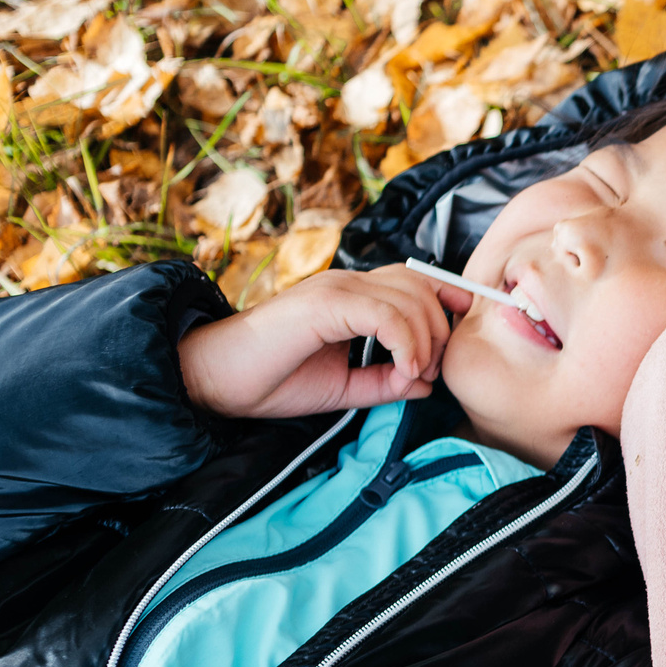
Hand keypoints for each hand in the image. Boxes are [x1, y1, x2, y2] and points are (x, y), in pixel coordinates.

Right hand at [178, 264, 469, 419]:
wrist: (214, 381)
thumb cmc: (272, 382)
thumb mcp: (345, 386)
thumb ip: (386, 381)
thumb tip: (428, 383)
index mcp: (353, 296)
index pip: (417, 280)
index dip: (447, 304)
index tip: (451, 347)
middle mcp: (347, 283)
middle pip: (423, 284)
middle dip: (441, 330)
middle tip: (428, 372)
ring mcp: (334, 289)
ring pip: (411, 296)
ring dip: (426, 340)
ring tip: (415, 374)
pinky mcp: (324, 304)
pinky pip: (386, 314)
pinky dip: (406, 343)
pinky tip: (405, 370)